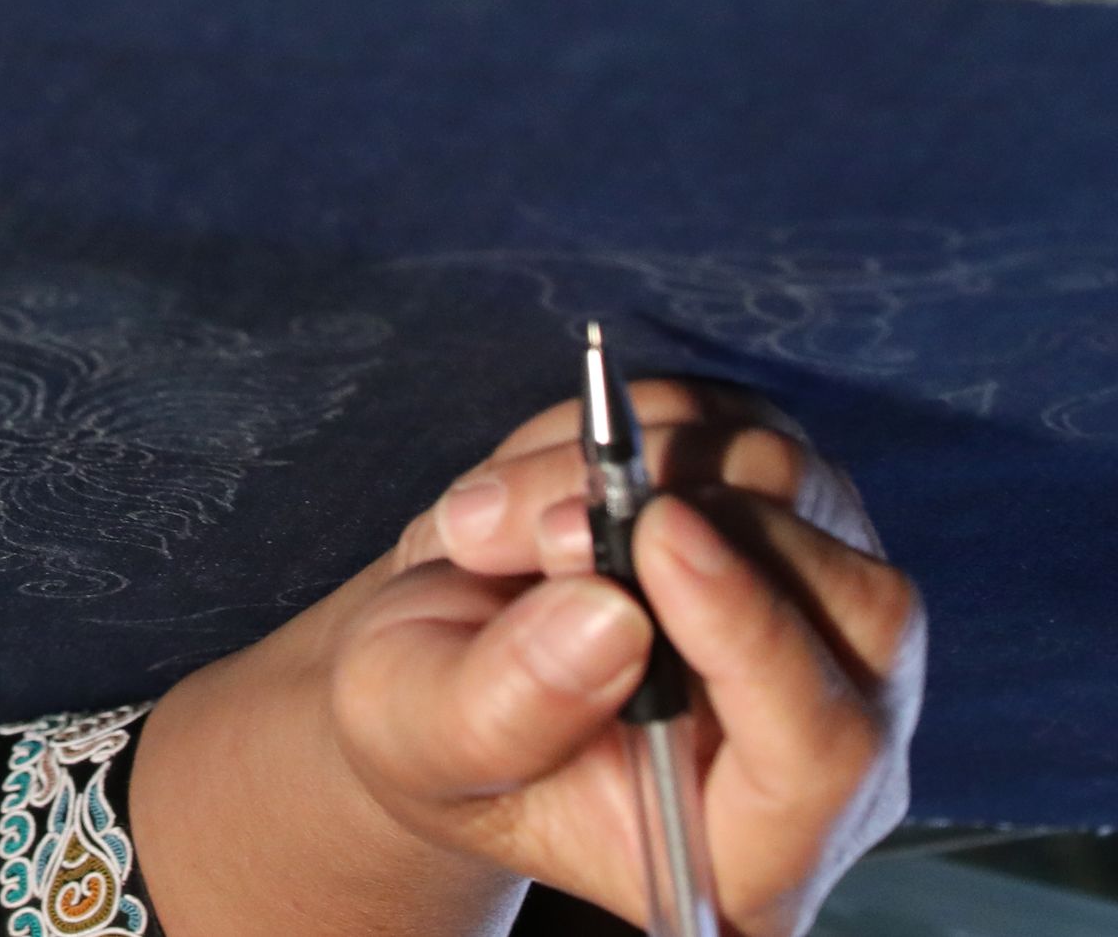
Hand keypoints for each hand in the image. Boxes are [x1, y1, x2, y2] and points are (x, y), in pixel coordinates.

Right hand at [136, 385, 918, 936]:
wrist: (434, 657)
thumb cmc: (430, 722)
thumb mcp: (415, 733)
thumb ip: (502, 706)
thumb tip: (613, 618)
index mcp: (754, 846)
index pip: (828, 751)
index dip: (758, 637)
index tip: (657, 535)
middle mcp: (825, 735)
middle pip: (857, 607)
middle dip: (694, 531)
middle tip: (547, 528)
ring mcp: (821, 614)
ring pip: (793, 492)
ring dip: (632, 470)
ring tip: (497, 521)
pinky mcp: (786, 511)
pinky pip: (745, 427)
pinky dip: (634, 427)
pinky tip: (548, 484)